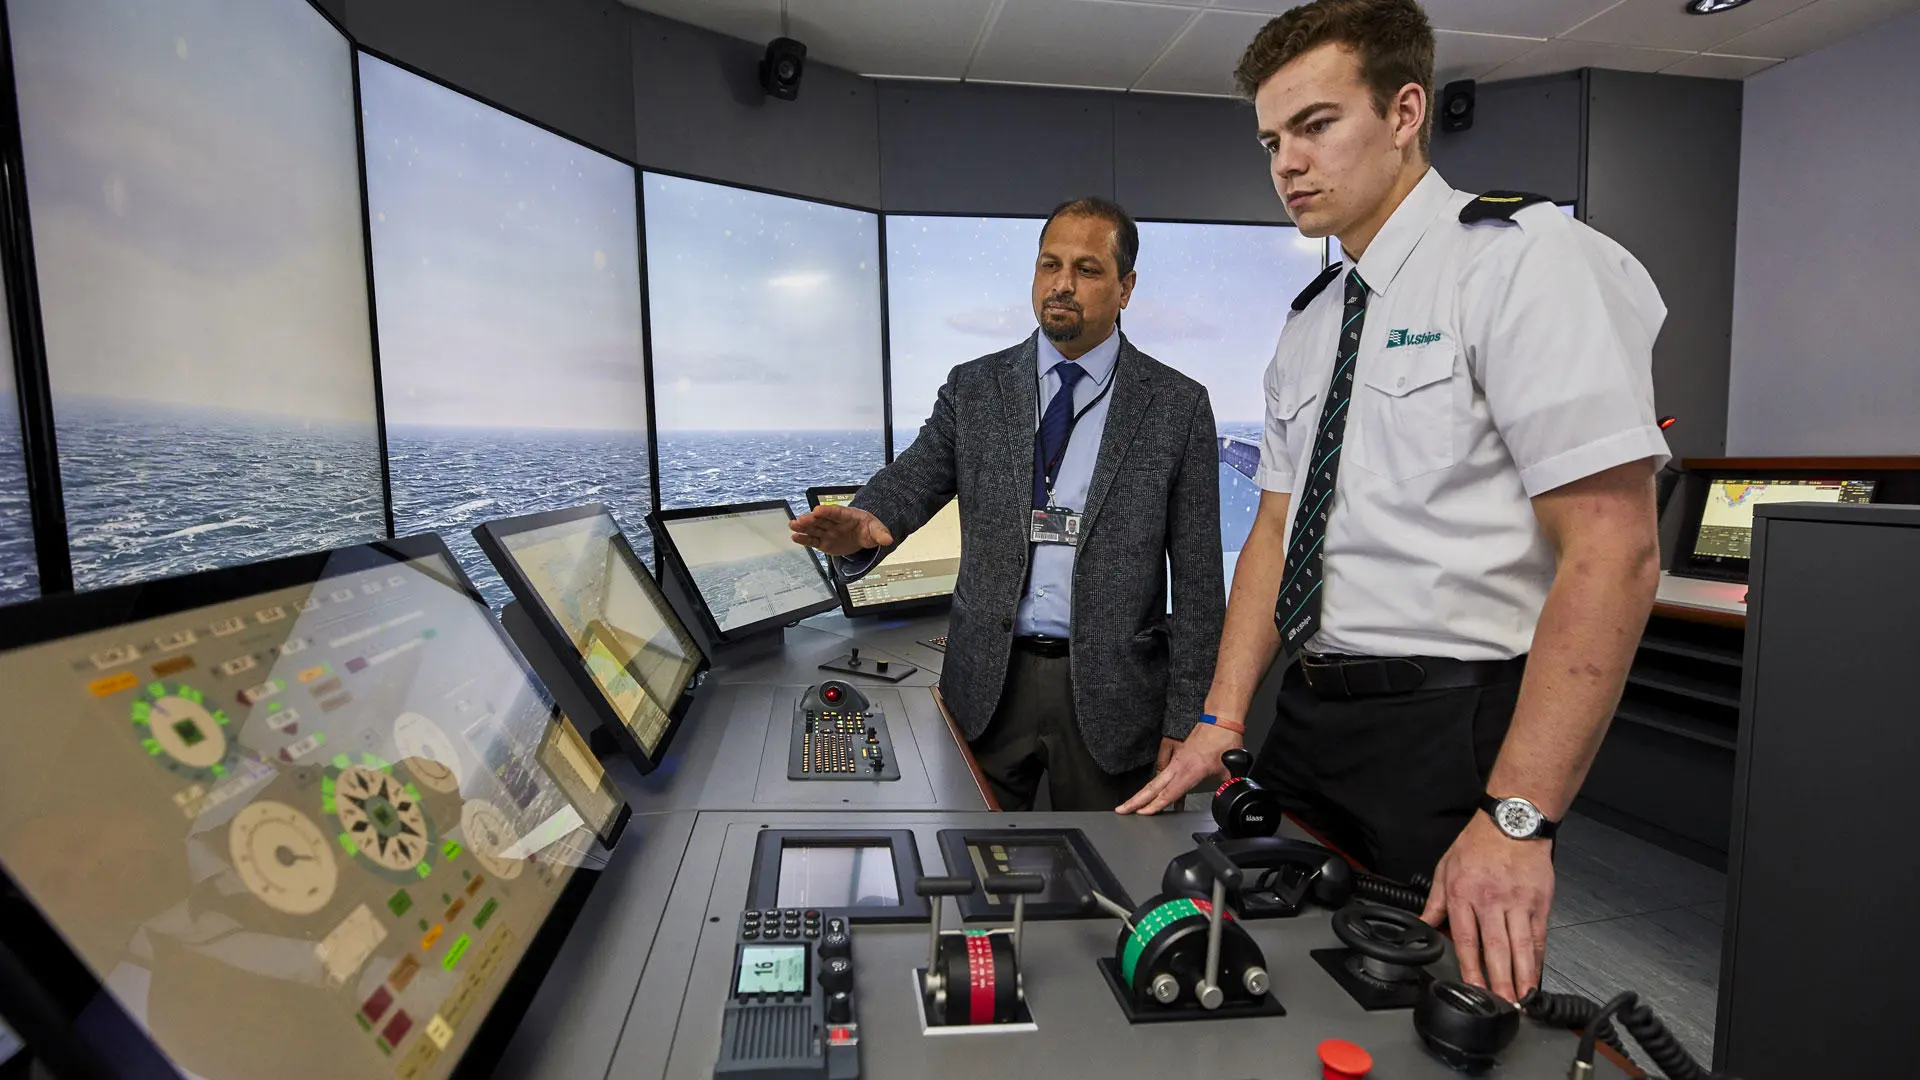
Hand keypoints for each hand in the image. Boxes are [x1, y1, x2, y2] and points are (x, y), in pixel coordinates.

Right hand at [789, 504, 892, 556]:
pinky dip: (804, 539)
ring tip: (792, 525)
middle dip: (812, 520)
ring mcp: (828, 532)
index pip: (837, 512)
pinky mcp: (824, 542)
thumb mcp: (877, 530)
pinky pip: (813, 540)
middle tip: (801, 519)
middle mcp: (834, 522)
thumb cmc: (868, 529)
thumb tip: (889, 539)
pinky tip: (795, 537)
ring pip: (814, 529)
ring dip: (803, 527)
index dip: (828, 511)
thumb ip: (880, 534)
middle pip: (822, 520)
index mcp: (847, 515)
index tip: (818, 510)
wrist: (863, 536)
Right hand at [1115, 723, 1240, 814]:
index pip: (1169, 793)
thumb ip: (1227, 785)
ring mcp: (1176, 761)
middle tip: (1121, 810)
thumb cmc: (1223, 739)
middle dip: (1135, 800)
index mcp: (1190, 771)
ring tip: (1131, 806)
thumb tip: (1228, 794)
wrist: (1220, 721)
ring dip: (1142, 794)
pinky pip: (1163, 776)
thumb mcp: (1229, 768)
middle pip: (1152, 787)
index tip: (1143, 813)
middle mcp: (1179, 766)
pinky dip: (1157, 787)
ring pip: (1155, 782)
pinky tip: (1159, 797)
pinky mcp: (1177, 758)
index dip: (1156, 805)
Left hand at [1420, 813, 1555, 1001]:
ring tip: (1522, 998)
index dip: (1471, 968)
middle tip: (1503, 1004)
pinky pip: (1538, 935)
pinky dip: (1537, 957)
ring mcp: (1518, 902)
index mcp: (1464, 894)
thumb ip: (1435, 901)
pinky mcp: (1539, 901)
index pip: (1467, 939)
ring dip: (1522, 975)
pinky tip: (1535, 974)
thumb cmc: (1478, 843)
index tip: (1475, 989)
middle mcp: (1491, 900)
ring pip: (1520, 946)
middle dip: (1500, 980)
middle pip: (1496, 948)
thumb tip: (1422, 925)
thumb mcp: (1445, 868)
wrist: (1513, 822)